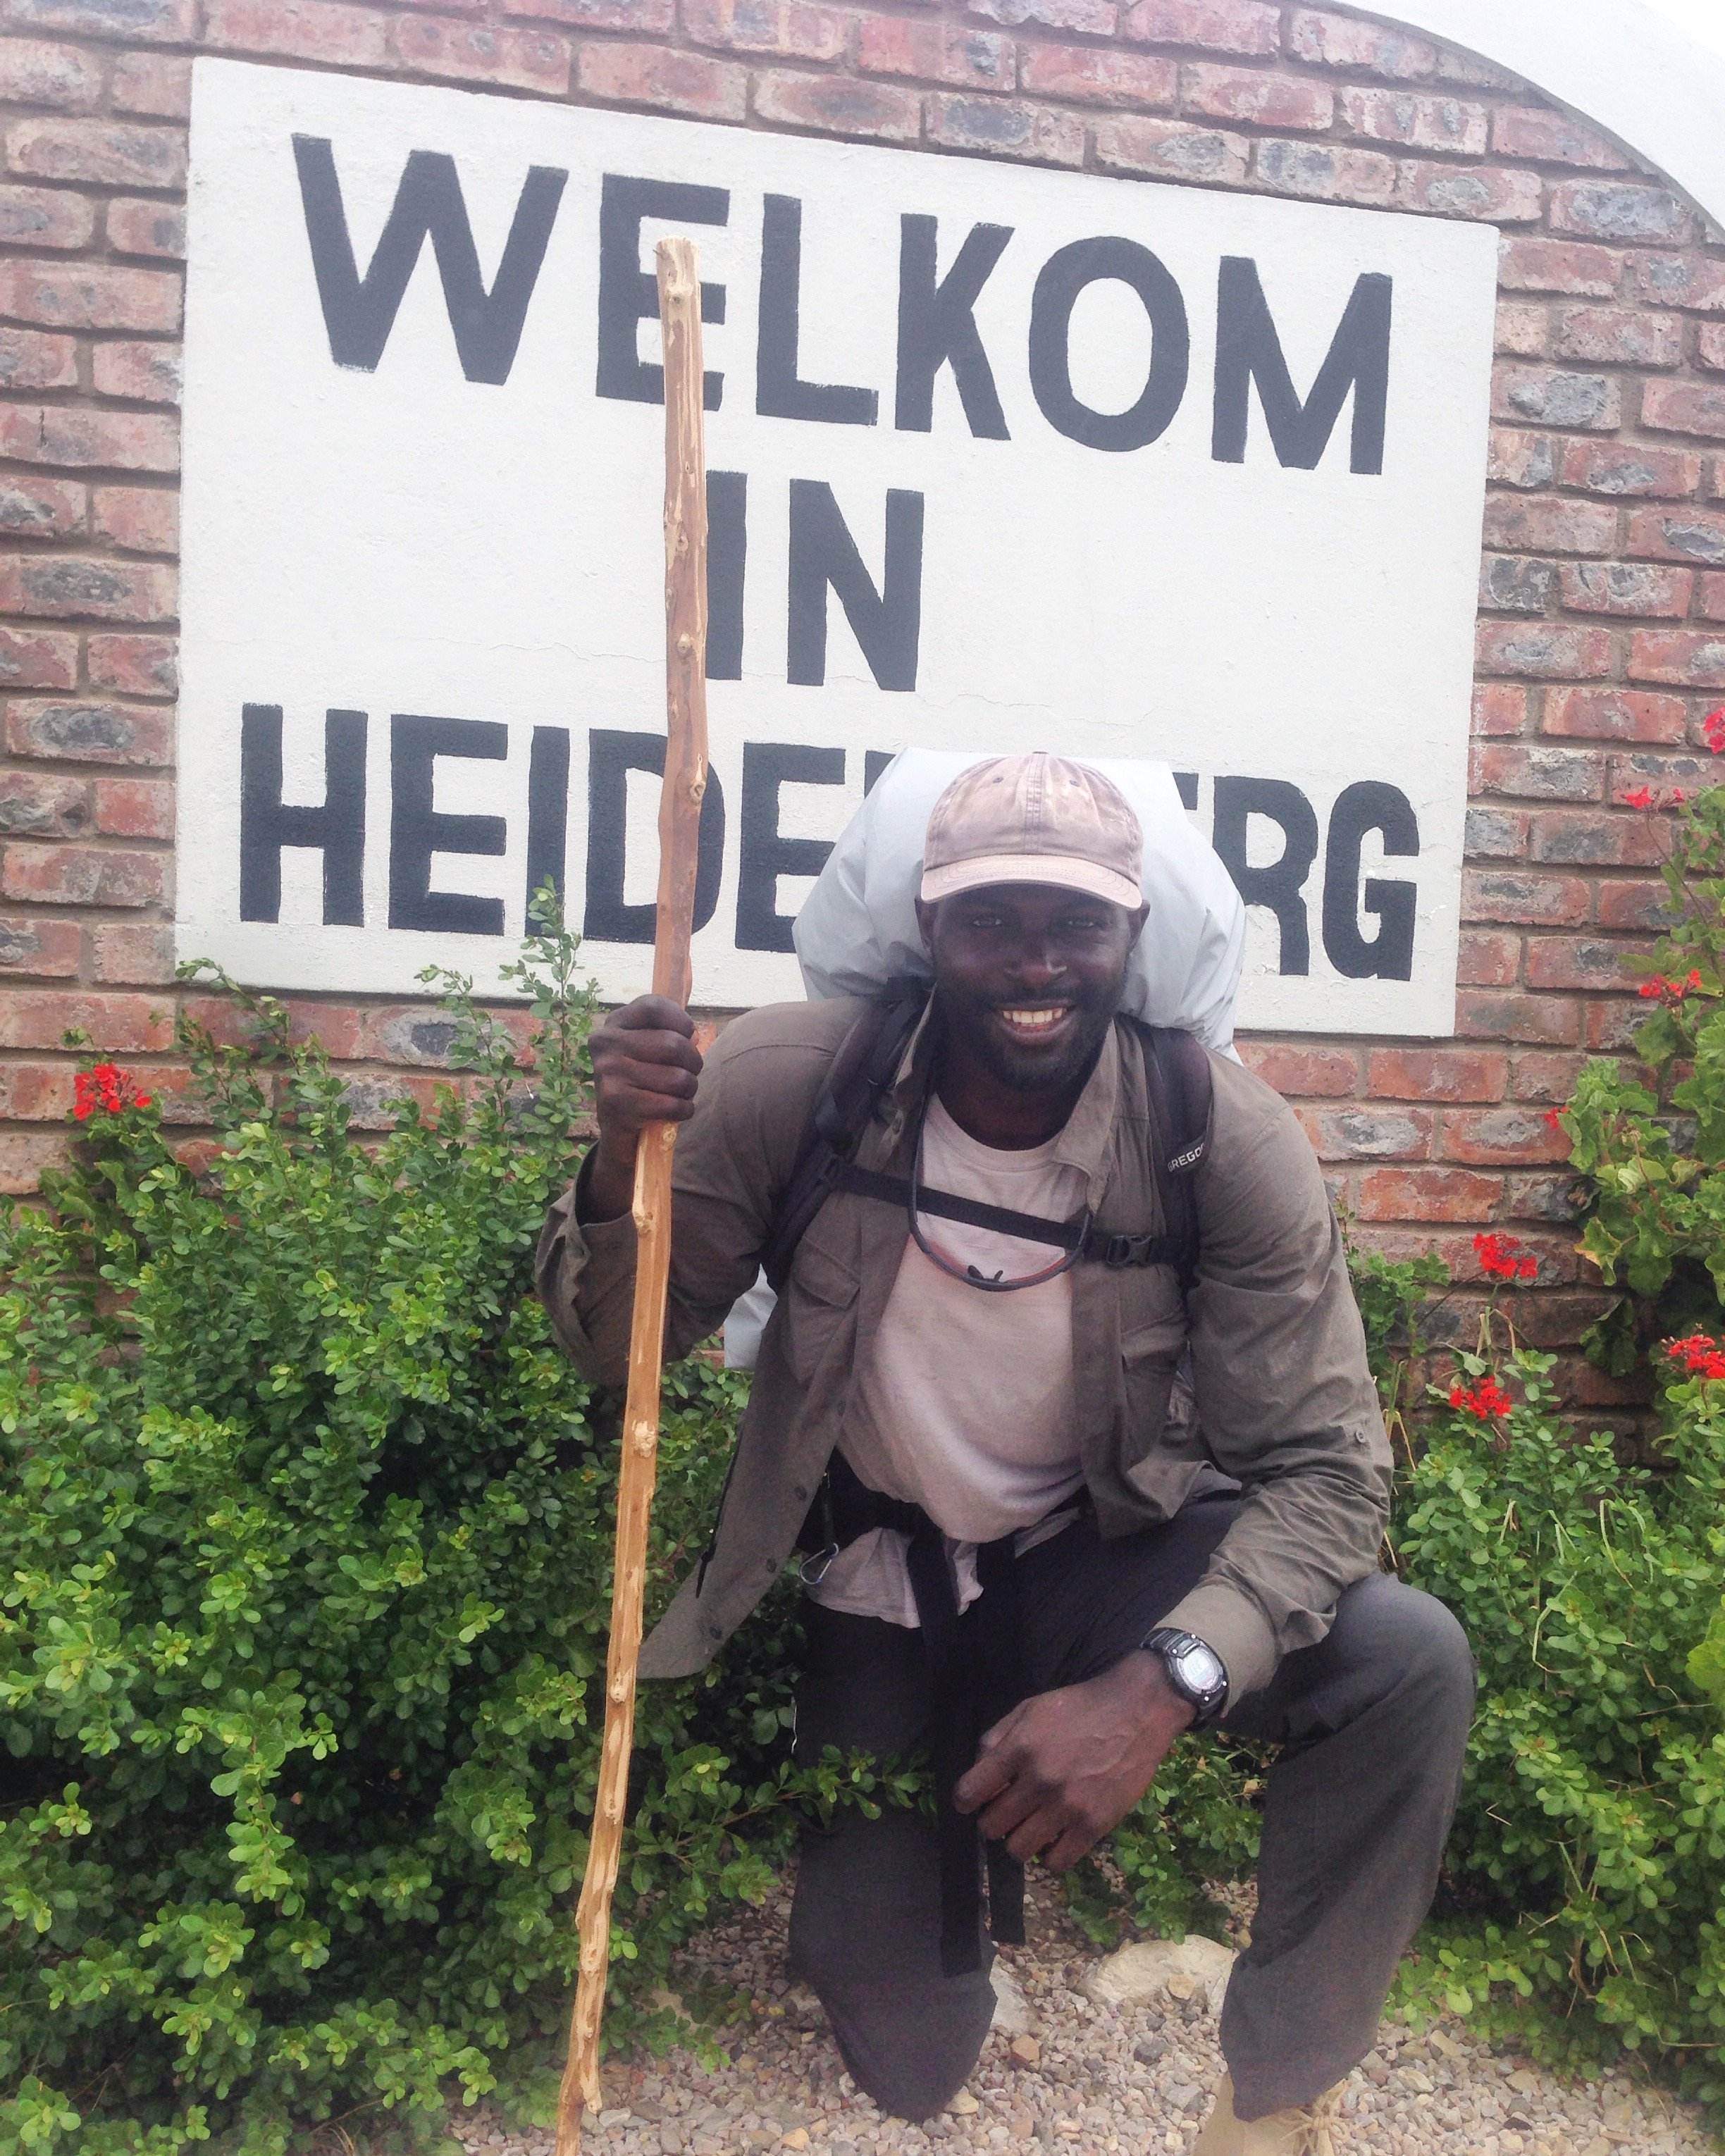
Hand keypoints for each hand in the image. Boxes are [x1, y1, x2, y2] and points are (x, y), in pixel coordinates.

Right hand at [580, 995, 702, 1221]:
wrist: (618, 1127)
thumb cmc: (642, 1079)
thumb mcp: (646, 1047)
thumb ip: (667, 1030)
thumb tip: (693, 1034)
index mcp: (615, 1023)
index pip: (654, 1007)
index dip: (681, 1020)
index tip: (688, 1034)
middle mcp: (606, 1043)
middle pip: (674, 1044)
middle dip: (693, 1063)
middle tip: (690, 1073)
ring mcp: (608, 1072)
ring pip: (677, 1078)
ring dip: (689, 1089)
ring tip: (681, 1093)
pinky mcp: (616, 1103)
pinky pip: (672, 1105)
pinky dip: (684, 1110)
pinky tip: (677, 1111)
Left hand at [952, 1650, 1193, 1873]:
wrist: (1136, 1711)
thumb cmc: (1079, 1707)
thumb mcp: (1030, 1709)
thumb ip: (997, 1738)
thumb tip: (977, 1772)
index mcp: (1019, 1748)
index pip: (969, 1792)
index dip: (966, 1801)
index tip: (972, 1802)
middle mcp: (1039, 1780)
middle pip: (992, 1826)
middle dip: (993, 1821)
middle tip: (1008, 1812)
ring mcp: (1067, 1806)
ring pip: (1018, 1850)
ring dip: (1018, 1841)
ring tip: (1030, 1827)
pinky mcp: (1094, 1825)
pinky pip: (1057, 1863)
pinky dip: (1049, 1856)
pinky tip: (1054, 1838)